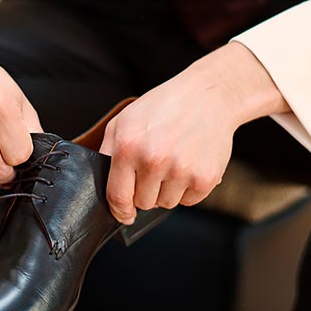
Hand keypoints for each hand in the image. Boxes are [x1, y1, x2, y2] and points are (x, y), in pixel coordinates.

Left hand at [100, 42, 285, 223]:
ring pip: (166, 203)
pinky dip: (188, 188)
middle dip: (147, 190)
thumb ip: (108, 152)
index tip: (124, 215)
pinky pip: (189, 201)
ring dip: (168, 190)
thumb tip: (101, 185)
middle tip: (158, 166)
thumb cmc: (165, 106)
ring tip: (175, 162)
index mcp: (129, 147)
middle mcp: (154, 160)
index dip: (120, 211)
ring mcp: (182, 170)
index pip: (118, 197)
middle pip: (143, 203)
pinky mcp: (206, 178)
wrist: (209, 95)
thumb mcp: (125, 120)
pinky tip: (191, 164)